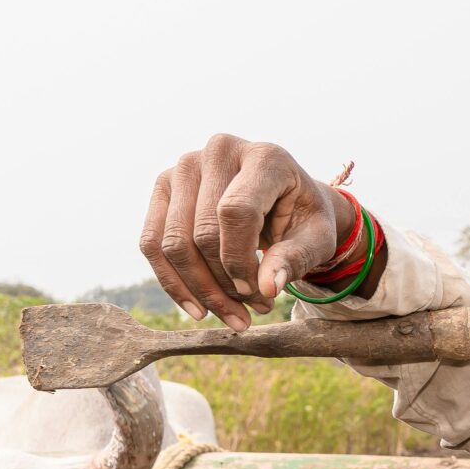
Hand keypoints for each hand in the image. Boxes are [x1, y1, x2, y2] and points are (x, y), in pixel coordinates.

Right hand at [140, 135, 349, 329]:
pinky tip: (198, 309)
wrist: (286, 198)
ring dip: (200, 291)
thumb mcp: (317, 238)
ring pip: (173, 244)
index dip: (240, 260)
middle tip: (253, 312)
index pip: (236, 212)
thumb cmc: (303, 217)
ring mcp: (183, 167)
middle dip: (225, 284)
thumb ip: (297, 258)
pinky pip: (152, 243)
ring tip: (233, 316)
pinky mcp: (163, 188)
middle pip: (202, 233)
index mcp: (263, 157)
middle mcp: (218, 152)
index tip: (260, 294)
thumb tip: (269, 287)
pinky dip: (173, 283)